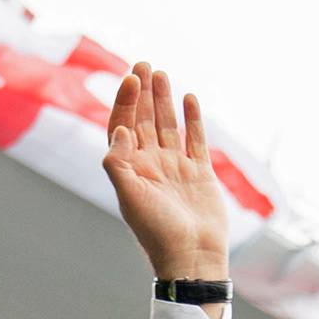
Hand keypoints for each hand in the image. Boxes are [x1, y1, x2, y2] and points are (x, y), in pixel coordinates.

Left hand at [102, 62, 228, 281]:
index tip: (131, 78)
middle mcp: (150, 165)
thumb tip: (119, 129)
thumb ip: (119, 162)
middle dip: (142, 93)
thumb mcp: (129, 197)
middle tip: (143, 63)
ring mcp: (175, 168)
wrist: (192, 255)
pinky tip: (190, 99)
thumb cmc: (157, 231)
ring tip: (162, 73)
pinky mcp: (199, 173)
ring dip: (164, 100)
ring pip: (168, 126)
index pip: (123, 127)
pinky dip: (193, 119)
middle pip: (144, 121)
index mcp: (130, 169)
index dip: (125, 102)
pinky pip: (195, 139)